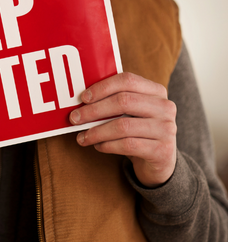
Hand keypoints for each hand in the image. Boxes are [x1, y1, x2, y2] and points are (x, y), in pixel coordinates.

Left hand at [69, 72, 176, 187]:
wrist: (161, 160)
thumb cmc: (138, 131)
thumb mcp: (131, 112)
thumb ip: (114, 101)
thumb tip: (81, 101)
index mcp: (156, 91)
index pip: (127, 80)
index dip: (102, 87)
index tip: (83, 98)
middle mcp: (165, 107)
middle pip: (123, 101)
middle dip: (94, 110)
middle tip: (74, 118)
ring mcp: (166, 129)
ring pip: (123, 126)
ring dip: (97, 132)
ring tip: (82, 137)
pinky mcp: (162, 150)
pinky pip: (127, 145)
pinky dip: (107, 145)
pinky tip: (98, 146)